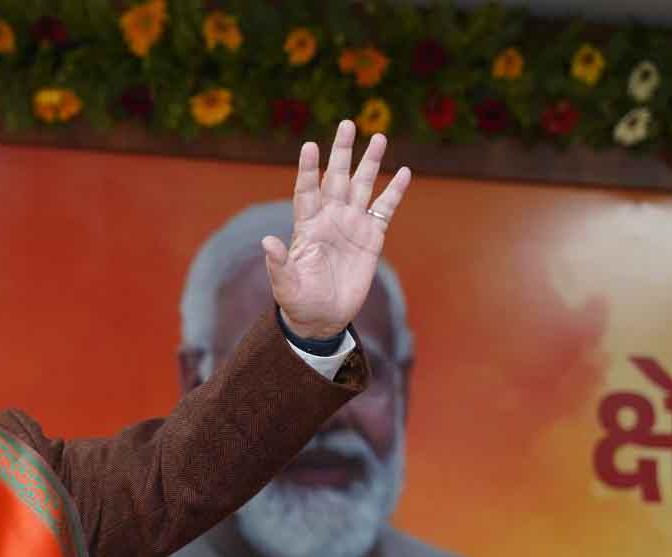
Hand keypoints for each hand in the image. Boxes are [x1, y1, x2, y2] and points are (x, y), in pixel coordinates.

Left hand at [266, 119, 411, 338]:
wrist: (324, 317)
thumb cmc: (300, 301)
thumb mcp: (286, 286)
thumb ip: (278, 264)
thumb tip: (267, 242)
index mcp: (307, 227)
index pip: (307, 191)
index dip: (308, 169)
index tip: (309, 145)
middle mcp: (330, 218)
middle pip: (336, 178)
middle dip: (341, 152)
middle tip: (347, 123)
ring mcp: (352, 225)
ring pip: (363, 186)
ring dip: (370, 163)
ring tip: (378, 137)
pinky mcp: (372, 236)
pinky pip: (385, 208)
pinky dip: (395, 191)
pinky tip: (404, 172)